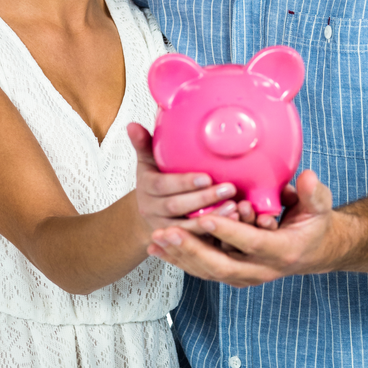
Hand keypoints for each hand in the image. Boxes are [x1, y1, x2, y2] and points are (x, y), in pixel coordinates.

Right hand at [127, 123, 244, 235]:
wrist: (148, 213)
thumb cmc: (154, 181)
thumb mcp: (147, 162)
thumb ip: (143, 144)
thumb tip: (132, 125)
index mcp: (146, 188)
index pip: (162, 186)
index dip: (183, 183)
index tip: (206, 177)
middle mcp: (152, 210)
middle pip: (177, 207)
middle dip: (204, 198)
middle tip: (229, 189)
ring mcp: (165, 228)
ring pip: (187, 227)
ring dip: (212, 218)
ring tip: (235, 207)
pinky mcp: (178, 242)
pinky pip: (197, 239)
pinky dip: (216, 233)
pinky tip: (233, 222)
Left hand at [147, 169, 336, 286]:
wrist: (312, 251)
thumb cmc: (314, 224)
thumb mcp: (319, 207)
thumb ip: (314, 193)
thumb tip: (307, 178)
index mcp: (282, 252)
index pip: (251, 243)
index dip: (228, 232)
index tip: (206, 218)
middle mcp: (261, 270)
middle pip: (221, 264)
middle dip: (191, 250)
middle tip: (166, 232)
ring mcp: (245, 275)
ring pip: (207, 270)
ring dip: (180, 256)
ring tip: (156, 239)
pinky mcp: (232, 273)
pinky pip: (202, 269)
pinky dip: (180, 260)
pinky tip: (158, 248)